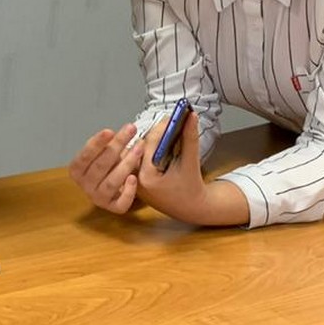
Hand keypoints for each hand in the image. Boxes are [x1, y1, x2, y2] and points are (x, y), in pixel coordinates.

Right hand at [68, 123, 146, 213]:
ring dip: (126, 163)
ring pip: (112, 182)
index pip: (85, 155)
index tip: (109, 131)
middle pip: (101, 166)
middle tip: (130, 130)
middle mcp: (85, 186)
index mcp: (77, 170)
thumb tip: (124, 130)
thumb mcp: (101, 152)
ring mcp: (99, 198)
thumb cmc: (106, 165)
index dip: (97, 143)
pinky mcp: (113, 208)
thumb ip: (107, 143)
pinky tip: (134, 178)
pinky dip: (128, 191)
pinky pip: (121, 203)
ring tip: (138, 148)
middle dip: (117, 146)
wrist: (111, 187)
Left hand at [134, 111, 247, 225]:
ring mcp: (131, 180)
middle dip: (155, 133)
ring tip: (165, 130)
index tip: (171, 116)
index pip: (150, 144)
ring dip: (148, 140)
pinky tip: (158, 142)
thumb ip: (190, 139)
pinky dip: (145, 148)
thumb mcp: (191, 163)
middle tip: (169, 120)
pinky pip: (135, 157)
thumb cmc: (191, 188)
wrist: (190, 209)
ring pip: (136, 150)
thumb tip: (191, 116)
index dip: (161, 127)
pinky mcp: (133, 178)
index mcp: (147, 177)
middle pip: (141, 145)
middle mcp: (134, 179)